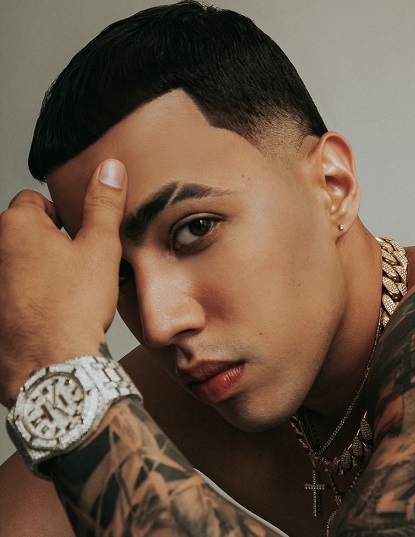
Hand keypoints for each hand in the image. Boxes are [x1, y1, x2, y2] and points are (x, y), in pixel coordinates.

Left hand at [0, 160, 126, 406]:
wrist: (52, 365)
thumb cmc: (74, 306)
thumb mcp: (101, 247)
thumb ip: (103, 204)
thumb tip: (110, 167)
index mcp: (16, 226)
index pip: (36, 201)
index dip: (64, 217)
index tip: (81, 238)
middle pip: (26, 233)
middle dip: (52, 243)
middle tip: (80, 267)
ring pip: (20, 263)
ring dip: (41, 270)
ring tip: (69, 293)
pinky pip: (13, 291)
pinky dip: (29, 296)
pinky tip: (53, 312)